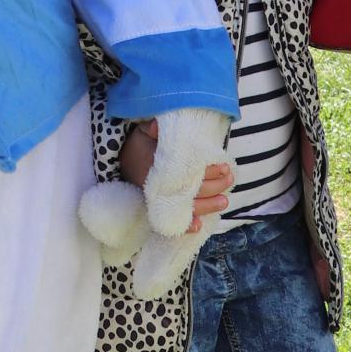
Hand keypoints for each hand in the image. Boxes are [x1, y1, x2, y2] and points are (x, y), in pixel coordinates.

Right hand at [119, 119, 233, 226]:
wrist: (120, 162)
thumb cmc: (138, 145)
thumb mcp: (143, 132)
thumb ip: (154, 128)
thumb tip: (158, 125)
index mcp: (158, 167)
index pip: (188, 171)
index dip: (209, 170)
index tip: (224, 166)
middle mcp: (159, 186)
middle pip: (192, 190)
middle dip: (214, 186)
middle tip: (230, 178)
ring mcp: (158, 199)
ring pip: (187, 206)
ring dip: (208, 206)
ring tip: (225, 201)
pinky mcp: (157, 208)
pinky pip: (172, 219)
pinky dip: (185, 225)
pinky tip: (198, 226)